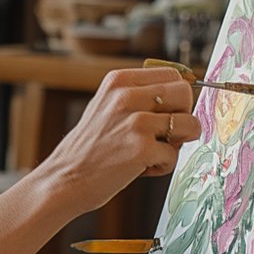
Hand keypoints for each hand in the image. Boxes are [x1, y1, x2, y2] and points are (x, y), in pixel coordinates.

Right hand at [36, 65, 203, 214]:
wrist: (64, 179)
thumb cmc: (88, 148)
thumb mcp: (106, 107)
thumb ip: (138, 97)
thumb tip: (183, 98)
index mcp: (119, 81)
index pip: (173, 74)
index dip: (177, 98)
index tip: (167, 114)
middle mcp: (126, 96)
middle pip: (185, 93)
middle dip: (183, 116)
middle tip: (164, 135)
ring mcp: (135, 122)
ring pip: (190, 123)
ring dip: (177, 143)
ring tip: (154, 152)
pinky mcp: (141, 148)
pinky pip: (175, 154)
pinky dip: (163, 166)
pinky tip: (141, 168)